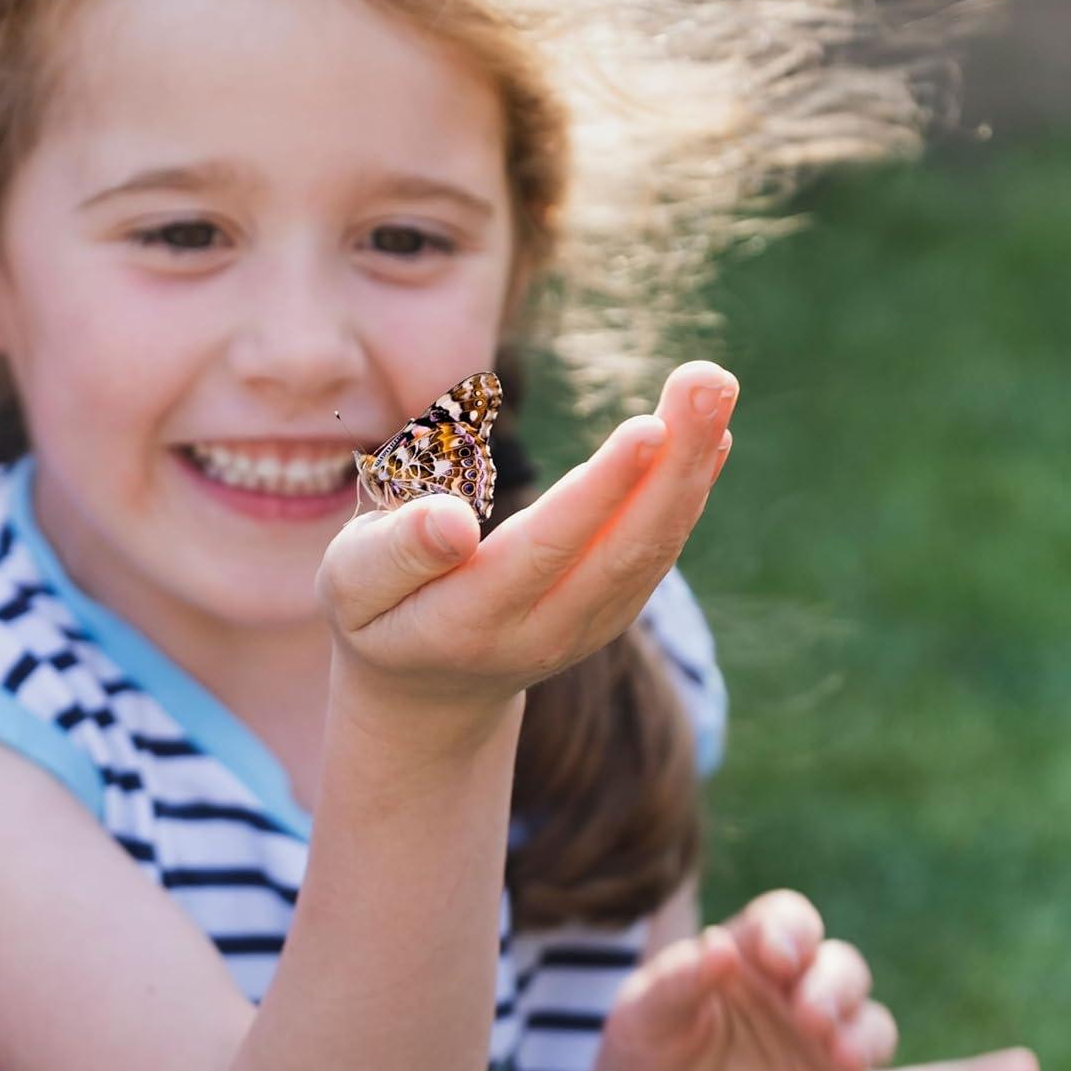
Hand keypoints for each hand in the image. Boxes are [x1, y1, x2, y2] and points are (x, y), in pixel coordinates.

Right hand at [316, 361, 735, 707]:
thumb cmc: (380, 612)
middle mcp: (544, 632)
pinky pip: (657, 549)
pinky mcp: (612, 612)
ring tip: (715, 386)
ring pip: (651, 548)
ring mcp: (588, 627)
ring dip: (691, 468)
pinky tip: (710, 435)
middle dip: (672, 462)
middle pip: (622, 548)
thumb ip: (398, 554)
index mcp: (469, 621)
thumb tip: (452, 524)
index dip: (601, 491)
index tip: (648, 427)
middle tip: (707, 381)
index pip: (547, 549)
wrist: (428, 690)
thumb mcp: (355, 584)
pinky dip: (687, 491)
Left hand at [589, 890, 1040, 1070]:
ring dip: (861, 1030)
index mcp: (746, 960)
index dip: (788, 930)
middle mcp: (796, 997)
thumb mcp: (635, 1024)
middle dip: (831, 983)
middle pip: (840, 965)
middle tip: (806, 1018)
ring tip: (833, 1053)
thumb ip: (673, 985)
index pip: (788, 920)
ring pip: (873, 1022)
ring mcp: (827, 1055)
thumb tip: (720, 948)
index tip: (770, 956)